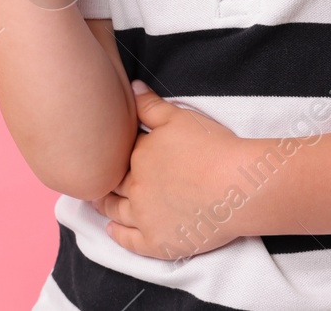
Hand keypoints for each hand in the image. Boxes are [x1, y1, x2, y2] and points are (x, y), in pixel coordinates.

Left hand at [95, 82, 249, 260]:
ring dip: (105, 206)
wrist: (236, 184)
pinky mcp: (156, 242)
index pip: (120, 153)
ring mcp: (144, 216)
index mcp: (140, 154)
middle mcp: (136, 186)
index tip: (103, 152)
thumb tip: (132, 88)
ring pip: (116, 211)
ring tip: (98, 202)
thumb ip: (151, 105)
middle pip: (113, 182)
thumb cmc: (213, 148)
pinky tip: (111, 230)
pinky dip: (118, 236)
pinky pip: (129, 241)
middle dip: (104, 179)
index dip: (113, 152)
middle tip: (94, 178)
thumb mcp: (180, 117)